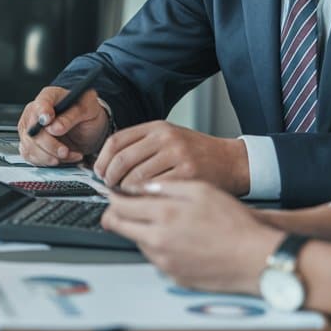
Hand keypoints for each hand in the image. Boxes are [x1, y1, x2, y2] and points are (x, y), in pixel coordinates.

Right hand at [17, 85, 109, 165]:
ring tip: (67, 155)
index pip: (40, 103)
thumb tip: (54, 127)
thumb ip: (71, 116)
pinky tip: (62, 159)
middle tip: (65, 151)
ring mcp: (30, 130)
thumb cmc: (86, 112)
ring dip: (48, 156)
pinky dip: (47, 162)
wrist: (88, 127)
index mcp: (49, 97)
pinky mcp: (31, 145)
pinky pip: (32, 157)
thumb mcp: (87, 109)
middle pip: (31, 131)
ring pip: (30, 147)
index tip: (48, 121)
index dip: (42, 113)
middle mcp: (35, 112)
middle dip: (48, 145)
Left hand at [92, 120, 250, 195]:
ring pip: (135, 177)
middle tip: (109, 188)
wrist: (232, 162)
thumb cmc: (198, 154)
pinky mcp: (188, 175)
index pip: (116, 141)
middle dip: (109, 178)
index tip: (98, 172)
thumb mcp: (169, 138)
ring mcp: (177, 156)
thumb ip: (142, 146)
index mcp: (157, 128)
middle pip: (122, 159)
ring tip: (124, 197)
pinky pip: (154, 189)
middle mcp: (166, 139)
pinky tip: (142, 202)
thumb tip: (108, 163)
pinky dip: (142, 198)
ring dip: (124, 191)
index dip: (102, 159)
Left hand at [101, 180, 282, 293]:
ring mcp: (164, 261)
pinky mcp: (173, 275)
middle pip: (118, 225)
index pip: (119, 205)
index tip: (112, 193)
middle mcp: (158, 240)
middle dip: (115, 214)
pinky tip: (176, 238)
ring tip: (161, 221)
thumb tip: (140, 187)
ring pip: (136, 241)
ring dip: (139, 230)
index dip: (112, 197)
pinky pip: (155, 257)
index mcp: (164, 215)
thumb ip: (166, 186)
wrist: (256, 258)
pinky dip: (157, 246)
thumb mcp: (200, 189)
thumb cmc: (234, 223)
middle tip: (120, 207)